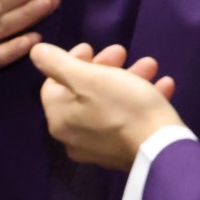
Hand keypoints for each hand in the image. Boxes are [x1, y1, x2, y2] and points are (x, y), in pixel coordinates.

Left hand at [31, 41, 179, 171]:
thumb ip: (57, 63)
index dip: (70, 61)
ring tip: (150, 65)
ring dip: (129, 79)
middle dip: (105, 67)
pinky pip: (128, 120)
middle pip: (84, 92)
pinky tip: (164, 86)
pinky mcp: (124, 152)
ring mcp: (99, 147)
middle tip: (122, 52)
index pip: (54, 84)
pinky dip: (141, 101)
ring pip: (110, 103)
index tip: (91, 48)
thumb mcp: (87, 78)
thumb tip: (36, 52)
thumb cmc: (121, 106)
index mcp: (59, 118)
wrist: (161, 149)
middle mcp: (73, 136)